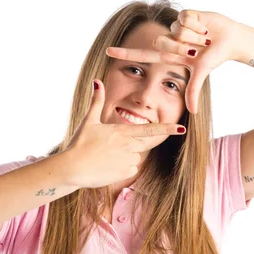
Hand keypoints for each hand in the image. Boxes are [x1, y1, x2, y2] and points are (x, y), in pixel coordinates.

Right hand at [64, 79, 186, 188]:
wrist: (72, 168)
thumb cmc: (79, 143)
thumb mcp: (89, 120)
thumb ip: (96, 101)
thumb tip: (97, 81)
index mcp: (123, 131)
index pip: (151, 130)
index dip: (167, 129)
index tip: (181, 128)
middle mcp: (129, 145)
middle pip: (143, 143)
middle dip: (134, 143)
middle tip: (113, 146)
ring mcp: (128, 160)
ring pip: (135, 156)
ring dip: (125, 155)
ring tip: (104, 156)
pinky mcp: (125, 173)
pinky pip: (130, 169)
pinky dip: (121, 168)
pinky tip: (106, 166)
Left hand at [106, 10, 241, 113]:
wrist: (231, 40)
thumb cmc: (215, 57)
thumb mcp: (201, 73)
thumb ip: (193, 91)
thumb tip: (193, 113)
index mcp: (169, 54)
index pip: (143, 55)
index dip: (126, 53)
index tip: (107, 52)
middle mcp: (170, 39)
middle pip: (162, 42)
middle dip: (182, 47)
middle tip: (197, 49)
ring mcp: (176, 26)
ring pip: (176, 31)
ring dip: (194, 37)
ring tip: (204, 38)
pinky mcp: (186, 13)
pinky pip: (185, 19)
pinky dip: (198, 25)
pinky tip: (205, 27)